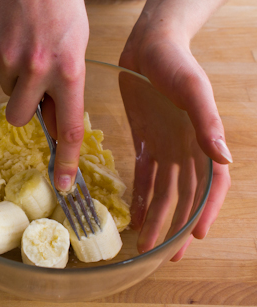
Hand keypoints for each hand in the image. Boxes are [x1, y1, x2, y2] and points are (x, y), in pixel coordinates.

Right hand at [0, 0, 88, 190]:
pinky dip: (3, 58)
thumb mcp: (77, 47)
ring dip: (15, 78)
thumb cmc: (63, 6)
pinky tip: (13, 36)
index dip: (66, 160)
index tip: (63, 184)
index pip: (70, 127)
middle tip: (34, 82)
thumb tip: (55, 120)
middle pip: (22, 118)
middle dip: (26, 107)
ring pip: (7, 91)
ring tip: (26, 46)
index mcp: (69, 70)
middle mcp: (38, 69)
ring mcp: (9, 59)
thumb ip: (67, 86)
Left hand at [119, 0, 230, 260]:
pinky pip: (144, 174)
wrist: (148, 47)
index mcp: (202, 140)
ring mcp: (165, 146)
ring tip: (146, 241)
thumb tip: (224, 158)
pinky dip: (141, 195)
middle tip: (166, 254)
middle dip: (177, 224)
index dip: (205, 210)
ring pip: (163, 190)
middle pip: (184, 194)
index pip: (210, 184)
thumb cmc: (175, 64)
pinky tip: (136, 214)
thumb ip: (206, 122)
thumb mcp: (192, 89)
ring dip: (157, 216)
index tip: (197, 236)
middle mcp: (185, 148)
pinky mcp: (145, 140)